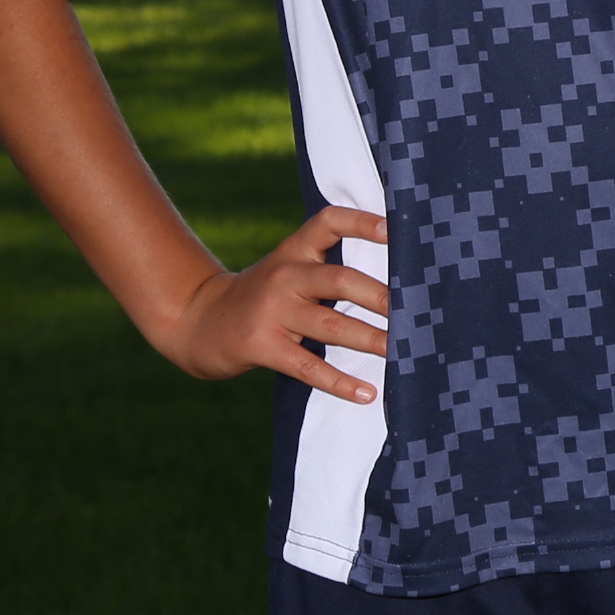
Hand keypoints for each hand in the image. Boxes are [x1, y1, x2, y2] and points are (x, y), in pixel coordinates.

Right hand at [159, 204, 390, 396]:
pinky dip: (341, 382)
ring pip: (332, 325)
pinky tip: (367, 392)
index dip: (362, 222)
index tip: (396, 229)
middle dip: (382, 296)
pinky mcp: (261, 346)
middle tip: (417, 310)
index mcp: (295, 250)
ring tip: (404, 352)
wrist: (196, 322)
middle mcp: (285, 276)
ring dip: (372, 340)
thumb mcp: (288, 270)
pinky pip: (308, 367)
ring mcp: (271, 311)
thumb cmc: (263, 297)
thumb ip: (330, 267)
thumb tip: (401, 283)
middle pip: (341, 279)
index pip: (329, 222)